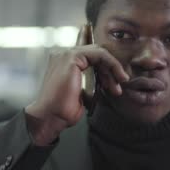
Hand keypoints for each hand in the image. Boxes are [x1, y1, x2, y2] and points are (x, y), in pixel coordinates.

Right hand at [25, 24, 128, 144]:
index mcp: (63, 61)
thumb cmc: (63, 109)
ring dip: (113, 68)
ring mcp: (66, 54)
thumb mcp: (81, 91)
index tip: (114, 84)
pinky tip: (117, 77)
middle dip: (110, 70)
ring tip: (117, 87)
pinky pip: (100, 54)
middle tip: (117, 87)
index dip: (105, 68)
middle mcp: (63, 55)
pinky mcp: (71, 57)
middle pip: (96, 54)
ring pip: (99, 53)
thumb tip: (106, 78)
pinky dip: (112, 64)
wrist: (52, 117)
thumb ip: (90, 79)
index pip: (91, 57)